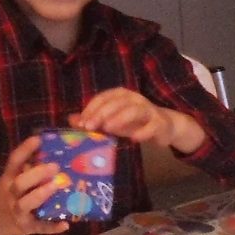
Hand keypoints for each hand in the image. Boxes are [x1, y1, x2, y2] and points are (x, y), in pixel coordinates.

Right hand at [0, 136, 66, 234]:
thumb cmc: (2, 198)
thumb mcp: (7, 182)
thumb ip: (24, 171)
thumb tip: (48, 155)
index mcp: (8, 180)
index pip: (14, 162)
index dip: (25, 150)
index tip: (38, 139)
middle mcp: (11, 195)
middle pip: (20, 183)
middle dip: (36, 174)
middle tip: (55, 166)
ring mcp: (17, 212)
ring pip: (27, 203)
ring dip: (41, 195)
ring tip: (55, 186)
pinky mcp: (25, 227)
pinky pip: (39, 227)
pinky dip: (52, 227)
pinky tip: (65, 224)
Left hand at [75, 87, 203, 154]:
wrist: (164, 126)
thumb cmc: (133, 123)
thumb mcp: (111, 121)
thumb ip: (93, 120)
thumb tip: (71, 120)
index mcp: (120, 95)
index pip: (103, 98)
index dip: (92, 109)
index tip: (82, 123)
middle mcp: (134, 98)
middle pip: (117, 102)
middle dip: (102, 113)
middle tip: (90, 127)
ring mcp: (148, 109)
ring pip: (134, 110)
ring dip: (120, 119)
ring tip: (109, 129)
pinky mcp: (159, 122)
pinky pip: (151, 126)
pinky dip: (142, 132)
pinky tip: (133, 139)